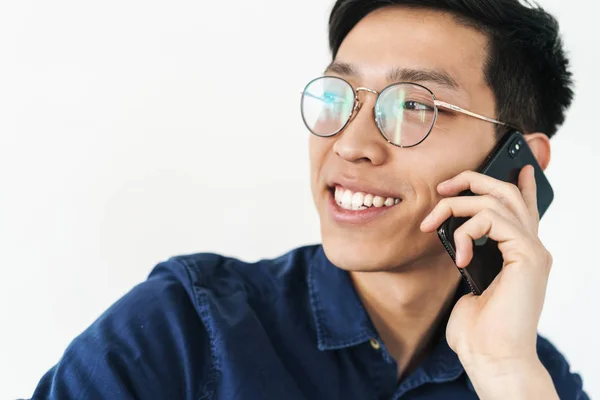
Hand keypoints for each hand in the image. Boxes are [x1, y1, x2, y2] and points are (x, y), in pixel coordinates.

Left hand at [420, 166, 556, 398]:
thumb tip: (458, 241)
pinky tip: (460, 256)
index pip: (524, 210)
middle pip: (507, 192)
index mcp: (519, 254)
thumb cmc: (478, 329)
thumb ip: (471, 257)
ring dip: (456, 205)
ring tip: (431, 223)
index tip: (520, 168)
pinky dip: (467, 232)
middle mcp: (531, 248)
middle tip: (442, 187)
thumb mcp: (469, 283)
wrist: (491, 357)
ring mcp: (532, 250)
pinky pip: (492, 219)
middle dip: (473, 180)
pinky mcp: (528, 255)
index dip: (523, 185)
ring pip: (497, 199)